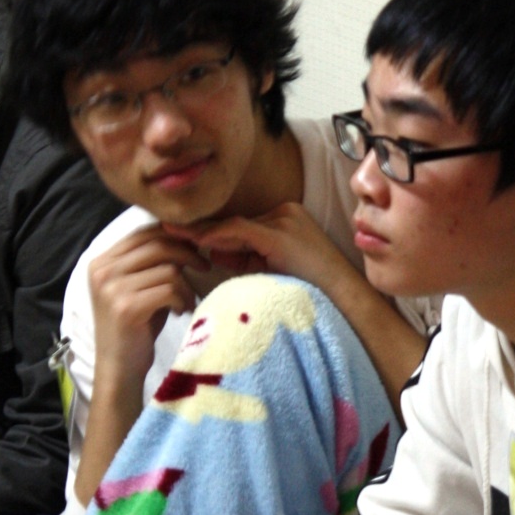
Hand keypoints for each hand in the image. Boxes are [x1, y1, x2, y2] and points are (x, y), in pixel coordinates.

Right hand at [89, 226, 206, 392]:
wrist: (119, 369)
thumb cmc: (136, 327)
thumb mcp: (139, 287)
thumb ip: (152, 262)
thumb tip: (187, 236)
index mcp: (102, 261)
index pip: (144, 232)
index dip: (174, 235)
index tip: (195, 249)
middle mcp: (103, 270)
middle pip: (158, 244)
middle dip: (188, 254)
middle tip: (204, 269)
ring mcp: (112, 288)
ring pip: (168, 268)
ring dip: (187, 285)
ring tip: (186, 301)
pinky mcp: (127, 307)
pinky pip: (170, 289)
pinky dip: (183, 299)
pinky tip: (180, 311)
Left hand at [172, 201, 353, 296]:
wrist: (346, 302)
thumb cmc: (311, 293)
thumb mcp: (272, 270)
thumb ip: (244, 258)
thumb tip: (213, 252)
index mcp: (285, 219)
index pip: (240, 225)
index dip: (210, 232)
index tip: (182, 235)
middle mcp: (285, 213)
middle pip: (234, 224)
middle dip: (202, 232)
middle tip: (168, 230)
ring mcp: (285, 220)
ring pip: (235, 228)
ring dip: (205, 236)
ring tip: (173, 235)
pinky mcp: (280, 234)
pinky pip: (240, 232)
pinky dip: (216, 237)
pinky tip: (196, 241)